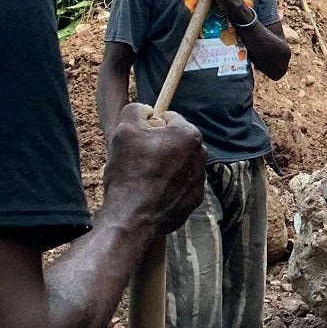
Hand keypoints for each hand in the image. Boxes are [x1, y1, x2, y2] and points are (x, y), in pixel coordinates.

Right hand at [100, 103, 206, 235]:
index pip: (169, 119)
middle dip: (158, 146)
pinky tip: (149, 193)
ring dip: (163, 166)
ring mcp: (200, 179)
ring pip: (178, 163)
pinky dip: (166, 187)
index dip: (149, 125)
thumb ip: (136, 110)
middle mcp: (201, 156)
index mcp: (189, 135)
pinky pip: (179, 185)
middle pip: (175, 141)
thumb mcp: (124, 130)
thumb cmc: (129, 172)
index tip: (137, 138)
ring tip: (141, 177)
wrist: (132, 218)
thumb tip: (146, 110)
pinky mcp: (194, 199)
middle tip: (137, 159)